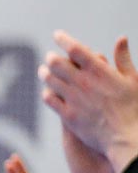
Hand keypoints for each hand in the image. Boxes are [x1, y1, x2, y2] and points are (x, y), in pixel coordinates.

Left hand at [41, 31, 137, 170]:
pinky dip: (47, 93)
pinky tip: (48, 92)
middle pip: (57, 63)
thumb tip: (121, 38)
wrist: (127, 137)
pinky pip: (50, 100)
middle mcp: (83, 82)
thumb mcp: (134, 79)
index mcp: (100, 71)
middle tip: (49, 57)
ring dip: (45, 73)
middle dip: (51, 58)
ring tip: (43, 71)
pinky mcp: (68, 115)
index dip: (64, 39)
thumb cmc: (135, 107)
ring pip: (50, 80)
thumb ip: (124, 58)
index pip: (75, 49)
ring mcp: (74, 99)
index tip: (57, 35)